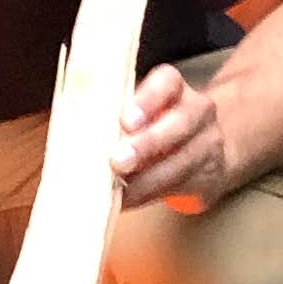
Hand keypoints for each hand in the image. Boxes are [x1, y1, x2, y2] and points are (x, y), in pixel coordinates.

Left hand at [114, 62, 227, 215]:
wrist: (203, 150)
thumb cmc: (152, 125)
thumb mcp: (138, 111)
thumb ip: (112, 115)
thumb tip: (73, 132)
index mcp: (174, 88)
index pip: (167, 82)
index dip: (147, 100)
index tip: (124, 121)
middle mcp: (197, 111)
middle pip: (180, 123)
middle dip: (147, 144)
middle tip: (117, 161)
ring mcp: (208, 144)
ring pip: (182, 160)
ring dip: (146, 179)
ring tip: (117, 189)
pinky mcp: (209, 176)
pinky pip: (180, 186)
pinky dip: (149, 194)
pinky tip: (126, 200)